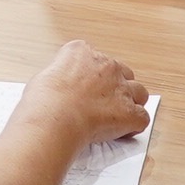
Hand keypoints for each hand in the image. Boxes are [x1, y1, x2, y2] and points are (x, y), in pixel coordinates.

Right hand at [22, 37, 152, 142]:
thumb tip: (62, 91)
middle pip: (122, 72)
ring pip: (138, 92)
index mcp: (81, 52)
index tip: (85, 89)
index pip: (95, 58)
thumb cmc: (43, 100)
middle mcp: (106, 65)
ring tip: (116, 118)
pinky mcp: (129, 112)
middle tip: (102, 104)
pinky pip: (141, 118)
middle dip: (115, 87)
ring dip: (130, 104)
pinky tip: (121, 133)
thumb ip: (60, 78)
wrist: (54, 117)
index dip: (92, 76)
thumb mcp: (44, 77)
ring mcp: (121, 88)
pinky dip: (133, 126)